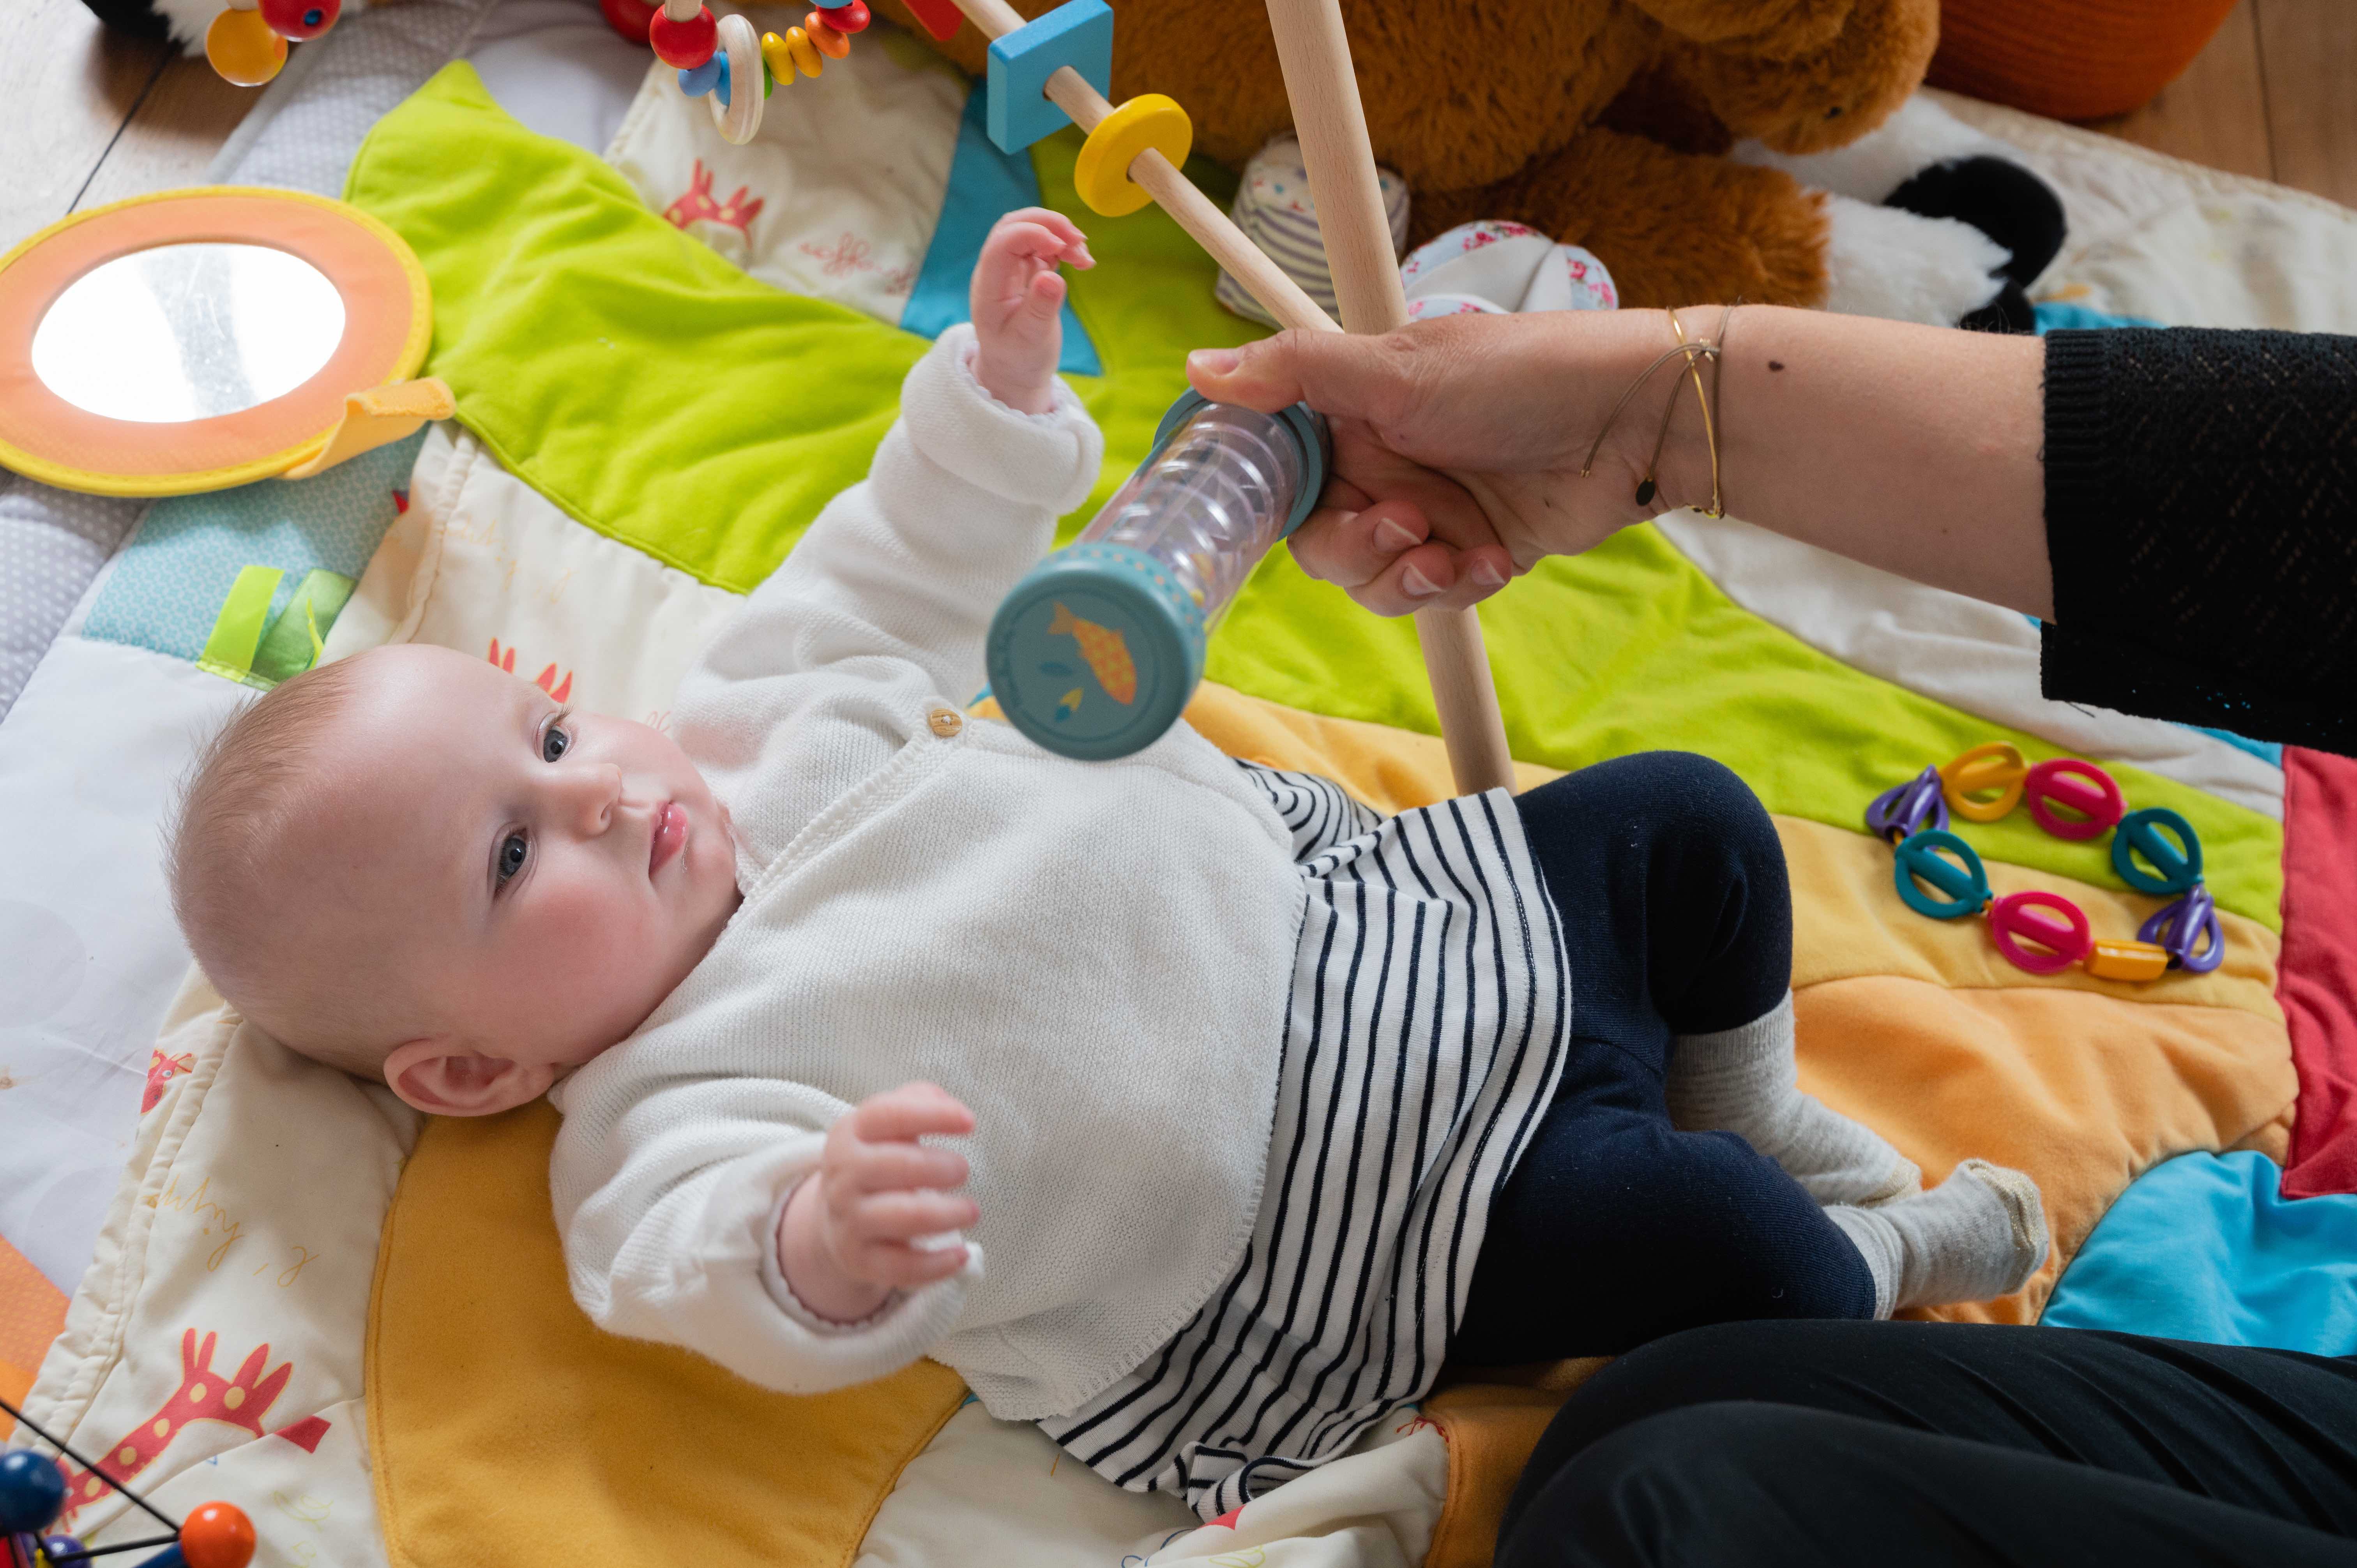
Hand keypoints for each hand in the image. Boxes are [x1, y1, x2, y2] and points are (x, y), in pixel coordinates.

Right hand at [776, 1081, 977, 1323]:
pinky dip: (937, 1264)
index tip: (970, 1122)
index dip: (932, 1115)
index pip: (887, 1115)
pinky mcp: (859, 1260)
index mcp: (850, 1134)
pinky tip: (961, 1255)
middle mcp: (843, 1176)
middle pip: (898, 1166)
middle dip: (940, 1167)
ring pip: (903, 1217)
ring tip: (971, 1210)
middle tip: (963, 1169)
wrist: (835, 1216)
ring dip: (946, 1214)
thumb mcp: (887, 1124)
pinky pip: (901, 1267)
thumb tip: (951, 1108)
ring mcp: (849, 1220)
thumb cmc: (879, 1159)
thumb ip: (918, 1101)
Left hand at [970, 207, 1093, 415]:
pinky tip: (1083, 261)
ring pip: (1030, 230)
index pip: (1003, 243)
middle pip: (1013, 225)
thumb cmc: (1019, 359)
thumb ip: (1040, 309)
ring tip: (1084, 256)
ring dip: (1059, 233)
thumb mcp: (1031, 340)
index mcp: (989, 287)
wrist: (1015, 371)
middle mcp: (996, 271)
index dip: (1032, 235)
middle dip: (1047, 223)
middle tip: (1078, 240)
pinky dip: (1064, 246)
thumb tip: (1052, 278)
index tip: (1062, 247)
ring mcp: (1011, 268)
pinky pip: (1044, 245)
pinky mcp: (1028, 270)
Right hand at [1185, 310, 1684, 613]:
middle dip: (1358, 549)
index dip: (1277, 501)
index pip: (1280, 471)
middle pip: (1320, 541)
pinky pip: (1433, 593)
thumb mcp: (1399, 366)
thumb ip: (1297, 373)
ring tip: (1453, 551)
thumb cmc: (1524, 374)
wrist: (1636, 420)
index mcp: (1351, 410)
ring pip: (1372, 578)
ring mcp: (1428, 508)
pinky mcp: (1471, 548)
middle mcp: (1381, 461)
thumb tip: (1200, 365)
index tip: (1298, 511)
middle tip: (1408, 529)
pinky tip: (1495, 558)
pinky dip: (1460, 584)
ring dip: (1407, 577)